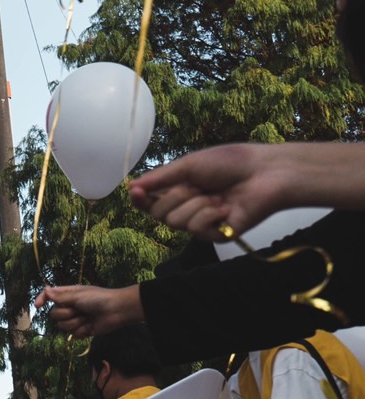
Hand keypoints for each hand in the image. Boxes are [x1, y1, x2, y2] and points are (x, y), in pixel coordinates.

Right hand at [36, 284, 143, 338]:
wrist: (117, 311)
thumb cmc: (99, 299)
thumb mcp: (78, 295)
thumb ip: (60, 296)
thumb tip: (45, 289)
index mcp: (68, 295)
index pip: (49, 296)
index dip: (42, 300)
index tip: (38, 306)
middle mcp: (70, 307)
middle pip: (54, 314)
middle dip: (66, 314)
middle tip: (79, 310)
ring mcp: (75, 319)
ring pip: (62, 326)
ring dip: (75, 323)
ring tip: (87, 318)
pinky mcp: (82, 330)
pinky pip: (72, 334)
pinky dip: (82, 330)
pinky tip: (91, 326)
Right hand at [130, 143, 284, 239]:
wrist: (266, 173)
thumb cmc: (232, 163)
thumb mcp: (190, 165)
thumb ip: (161, 178)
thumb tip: (132, 185)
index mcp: (180, 190)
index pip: (150, 201)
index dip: (140, 199)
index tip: (136, 192)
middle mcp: (187, 208)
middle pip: (158, 214)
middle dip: (175, 197)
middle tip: (198, 186)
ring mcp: (201, 223)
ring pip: (175, 222)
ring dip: (196, 204)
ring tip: (218, 196)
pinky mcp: (215, 235)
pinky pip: (196, 230)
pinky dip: (209, 215)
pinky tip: (225, 208)